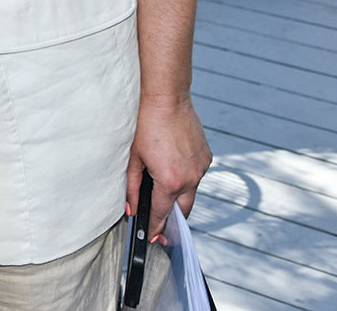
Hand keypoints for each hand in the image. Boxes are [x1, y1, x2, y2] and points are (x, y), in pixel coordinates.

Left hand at [128, 94, 210, 242]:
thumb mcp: (133, 158)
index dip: (156, 228)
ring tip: (164, 196)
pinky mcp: (206, 157)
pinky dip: (186, 179)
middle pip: (183, 210)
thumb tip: (130, 208)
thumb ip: (131, 187)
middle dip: (172, 220)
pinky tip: (173, 170)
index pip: (162, 214)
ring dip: (179, 197)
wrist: (167, 97)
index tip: (153, 238)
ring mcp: (201, 167)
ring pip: (191, 193)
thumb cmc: (145, 124)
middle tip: (162, 229)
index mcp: (171, 181)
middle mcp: (191, 178)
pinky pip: (196, 175)